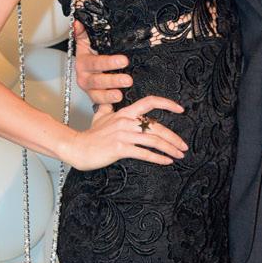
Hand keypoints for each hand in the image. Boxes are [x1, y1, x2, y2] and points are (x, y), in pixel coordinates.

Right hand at [63, 94, 186, 169]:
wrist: (77, 147)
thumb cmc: (90, 134)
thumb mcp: (100, 115)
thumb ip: (107, 108)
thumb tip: (108, 101)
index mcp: (125, 112)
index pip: (149, 102)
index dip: (167, 104)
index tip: (180, 109)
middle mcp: (126, 121)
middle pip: (156, 126)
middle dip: (173, 137)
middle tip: (183, 146)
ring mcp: (123, 135)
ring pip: (153, 140)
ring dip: (170, 148)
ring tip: (179, 155)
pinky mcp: (120, 148)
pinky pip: (144, 153)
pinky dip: (158, 158)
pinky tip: (167, 161)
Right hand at [74, 18, 131, 105]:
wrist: (90, 71)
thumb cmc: (92, 55)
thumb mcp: (87, 43)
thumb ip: (84, 33)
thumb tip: (78, 23)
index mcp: (83, 63)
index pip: (95, 63)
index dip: (109, 62)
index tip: (124, 60)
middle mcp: (84, 78)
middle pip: (97, 81)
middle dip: (113, 80)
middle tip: (128, 80)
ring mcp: (90, 90)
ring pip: (98, 95)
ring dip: (110, 96)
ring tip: (121, 94)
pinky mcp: (96, 100)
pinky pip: (101, 105)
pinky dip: (109, 105)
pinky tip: (119, 104)